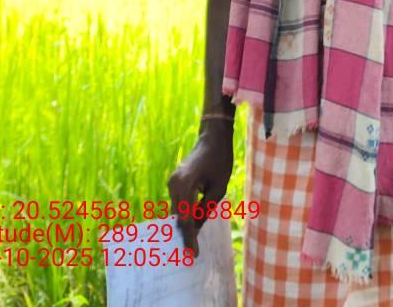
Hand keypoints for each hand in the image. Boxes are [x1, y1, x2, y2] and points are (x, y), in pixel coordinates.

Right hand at [167, 123, 233, 254]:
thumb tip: (196, 229)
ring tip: (192, 244)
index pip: (185, 218)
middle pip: (178, 216)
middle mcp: (173, 184)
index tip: (193, 254)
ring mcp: (172, 182)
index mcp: (184, 185)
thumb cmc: (220, 159)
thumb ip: (206, 209)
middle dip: (185, 234)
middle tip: (191, 254)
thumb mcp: (219, 188)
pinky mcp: (175, 181)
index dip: (189, 238)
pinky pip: (178, 202)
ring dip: (184, 225)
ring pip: (177, 210)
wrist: (213, 137)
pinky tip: (191, 226)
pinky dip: (184, 214)